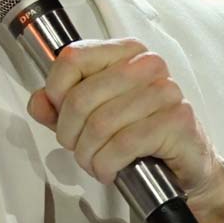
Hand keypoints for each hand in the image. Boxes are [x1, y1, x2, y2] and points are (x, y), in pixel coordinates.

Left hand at [26, 38, 223, 220]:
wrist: (186, 166)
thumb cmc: (139, 135)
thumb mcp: (90, 116)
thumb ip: (59, 106)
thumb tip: (38, 102)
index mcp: (124, 52)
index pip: (72, 58)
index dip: (56, 92)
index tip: (60, 114)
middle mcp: (147, 64)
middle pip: (82, 97)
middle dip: (70, 133)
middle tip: (77, 149)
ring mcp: (165, 91)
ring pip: (100, 124)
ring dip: (88, 154)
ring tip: (94, 162)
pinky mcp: (177, 120)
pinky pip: (123, 144)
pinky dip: (107, 164)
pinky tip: (110, 170)